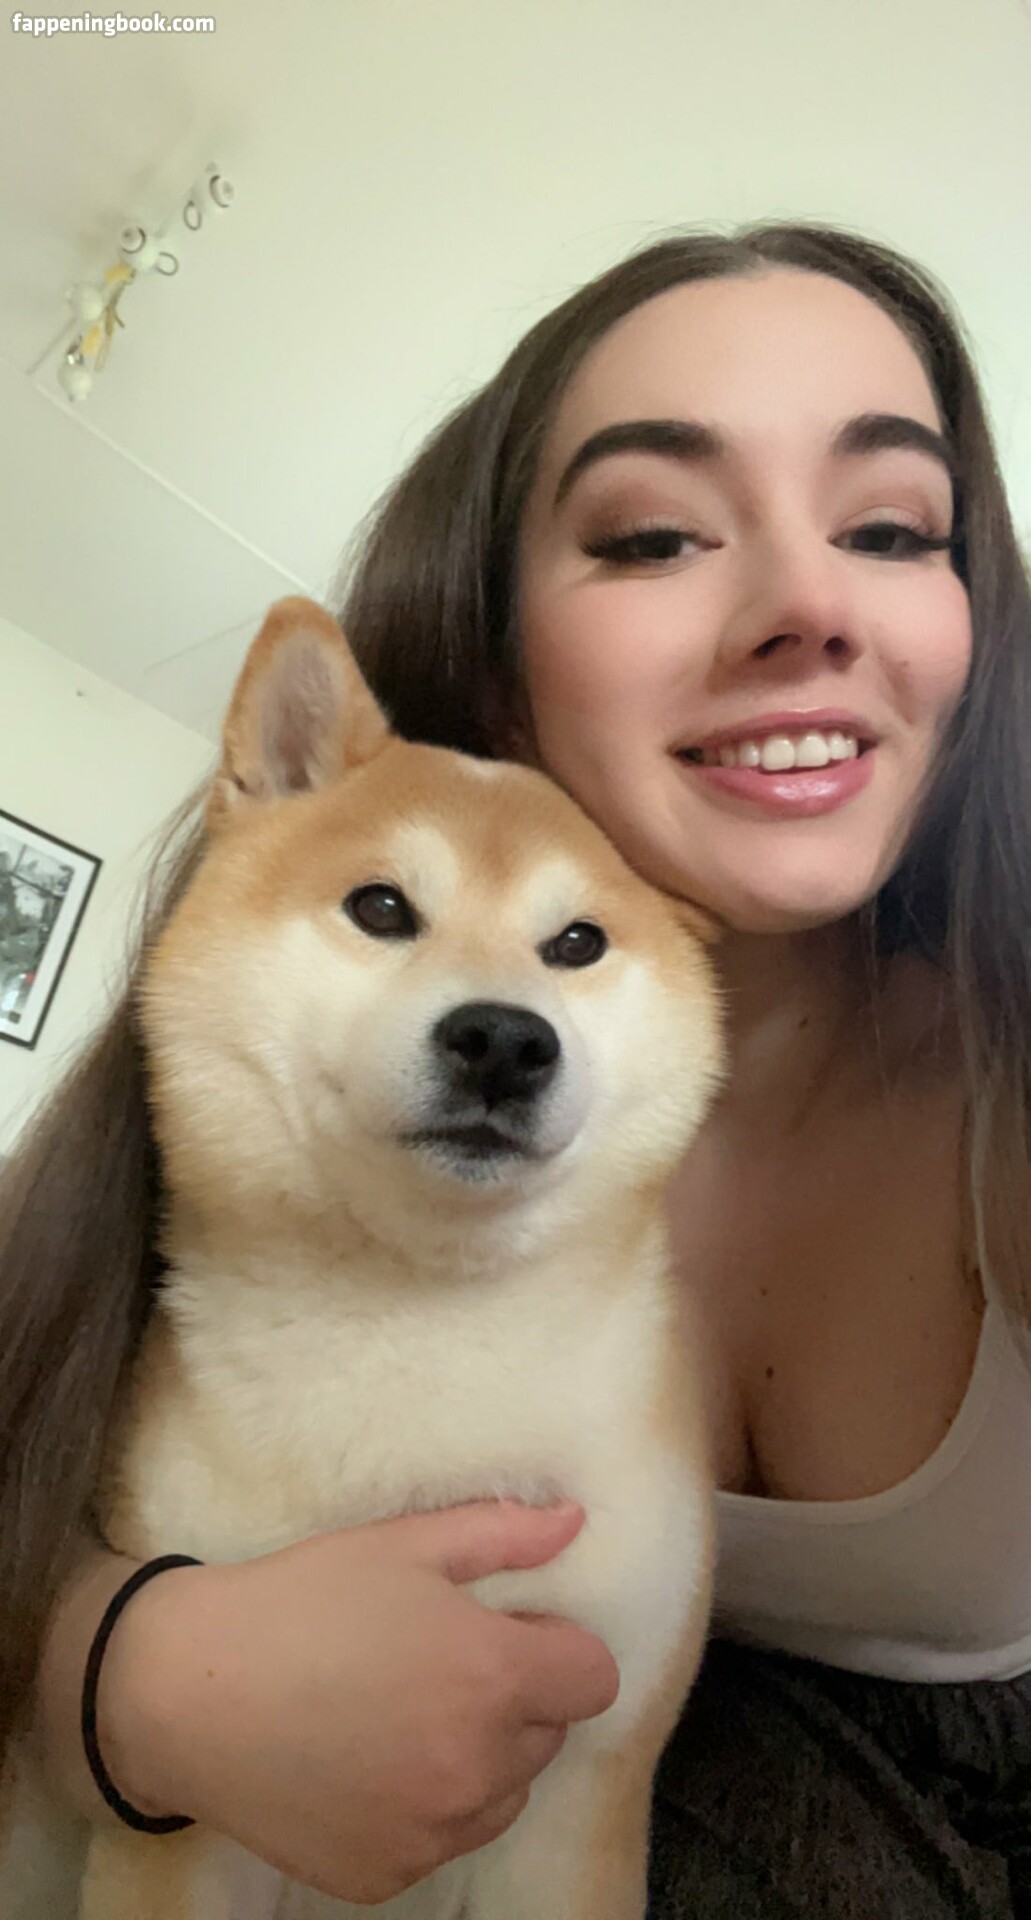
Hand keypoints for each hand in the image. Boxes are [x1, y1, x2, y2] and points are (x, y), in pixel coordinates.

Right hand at [98, 1502, 618, 1902]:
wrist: (188, 1692)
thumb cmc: (301, 1602)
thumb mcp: (402, 1546)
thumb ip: (501, 1534)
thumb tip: (575, 1521)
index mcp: (492, 1676)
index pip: (593, 1678)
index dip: (555, 1647)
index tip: (504, 1631)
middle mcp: (477, 1766)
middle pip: (548, 1735)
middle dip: (513, 1699)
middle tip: (435, 1665)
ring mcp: (433, 1831)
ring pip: (503, 1793)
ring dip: (478, 1757)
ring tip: (400, 1714)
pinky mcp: (388, 1875)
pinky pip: (442, 1838)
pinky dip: (423, 1807)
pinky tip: (364, 1763)